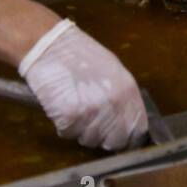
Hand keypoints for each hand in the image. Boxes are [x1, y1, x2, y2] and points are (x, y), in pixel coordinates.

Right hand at [18, 19, 146, 150]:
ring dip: (81, 130)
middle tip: (92, 123)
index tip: (119, 137)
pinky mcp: (69, 117)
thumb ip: (123, 96)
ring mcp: (91, 111)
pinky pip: (68, 134)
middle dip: (104, 137)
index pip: (137, 130)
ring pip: (90, 140)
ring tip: (74, 107)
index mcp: (128, 90)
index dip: (128, 137)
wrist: (48, 45)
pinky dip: (64, 125)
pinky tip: (62, 107)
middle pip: (114, 141)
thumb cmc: (78, 55)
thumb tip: (127, 122)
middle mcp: (113, 103)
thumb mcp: (112, 69)